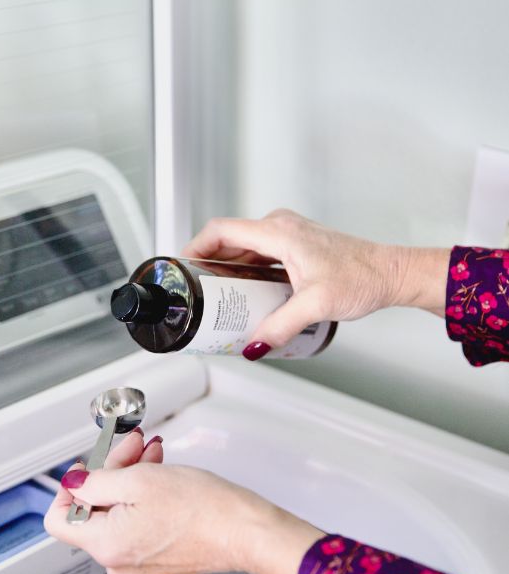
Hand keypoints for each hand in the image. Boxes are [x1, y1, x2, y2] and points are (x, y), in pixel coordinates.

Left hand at [44, 440, 322, 573]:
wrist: (247, 532)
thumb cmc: (204, 511)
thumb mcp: (139, 480)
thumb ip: (95, 482)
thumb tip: (73, 483)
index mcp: (105, 546)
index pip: (59, 520)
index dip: (69, 487)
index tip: (86, 467)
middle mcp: (118, 563)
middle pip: (93, 512)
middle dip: (110, 473)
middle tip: (129, 447)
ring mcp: (140, 565)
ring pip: (118, 514)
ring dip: (130, 480)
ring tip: (150, 456)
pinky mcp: (160, 560)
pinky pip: (138, 525)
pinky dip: (145, 499)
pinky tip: (161, 476)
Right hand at [183, 210, 449, 354]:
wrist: (392, 273)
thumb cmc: (363, 276)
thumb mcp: (315, 305)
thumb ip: (279, 326)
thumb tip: (253, 345)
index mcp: (279, 232)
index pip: (221, 231)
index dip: (195, 247)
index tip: (182, 268)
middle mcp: (281, 228)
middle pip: (229, 241)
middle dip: (208, 264)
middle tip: (197, 292)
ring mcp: (289, 236)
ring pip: (244, 249)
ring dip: (227, 269)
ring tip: (217, 297)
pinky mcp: (296, 247)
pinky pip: (259, 255)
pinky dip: (246, 271)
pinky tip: (246, 295)